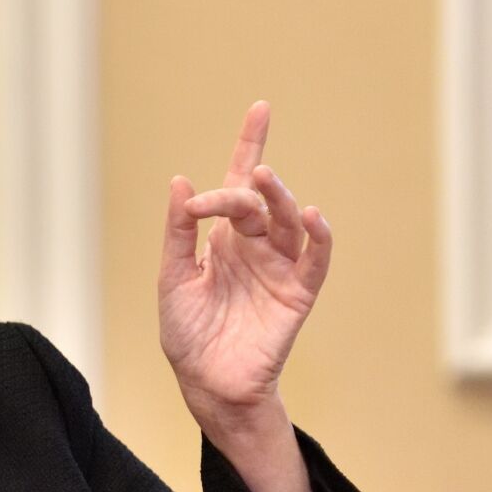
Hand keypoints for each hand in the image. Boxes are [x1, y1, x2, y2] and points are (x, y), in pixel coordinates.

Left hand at [158, 101, 331, 434]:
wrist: (205, 382)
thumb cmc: (188, 333)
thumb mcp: (172, 277)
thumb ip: (179, 232)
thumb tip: (180, 182)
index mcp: (223, 238)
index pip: (238, 184)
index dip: (249, 146)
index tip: (261, 109)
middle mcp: (254, 246)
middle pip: (260, 201)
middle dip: (248, 184)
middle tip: (239, 179)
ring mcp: (278, 267)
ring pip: (288, 221)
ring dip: (281, 198)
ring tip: (265, 181)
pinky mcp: (297, 293)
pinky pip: (315, 259)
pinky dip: (318, 237)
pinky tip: (312, 216)